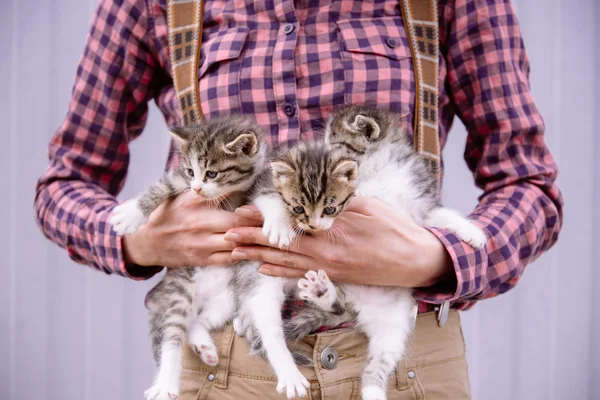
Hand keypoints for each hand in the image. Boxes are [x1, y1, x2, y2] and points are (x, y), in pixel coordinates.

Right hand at [122, 191, 261, 267]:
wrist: (144, 242)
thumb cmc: (167, 213)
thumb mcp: (181, 194)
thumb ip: (206, 190)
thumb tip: (235, 181)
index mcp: (195, 201)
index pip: (229, 196)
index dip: (250, 197)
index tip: (267, 198)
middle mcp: (199, 222)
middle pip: (239, 223)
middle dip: (258, 223)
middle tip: (276, 221)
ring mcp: (201, 243)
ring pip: (237, 243)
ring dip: (254, 240)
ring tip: (272, 236)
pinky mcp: (201, 259)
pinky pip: (229, 259)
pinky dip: (243, 254)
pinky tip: (255, 250)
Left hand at [225, 196, 453, 287]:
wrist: (417, 262)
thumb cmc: (397, 230)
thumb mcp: (369, 207)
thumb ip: (337, 203)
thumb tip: (311, 194)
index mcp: (333, 233)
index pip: (289, 224)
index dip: (263, 219)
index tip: (241, 213)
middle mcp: (326, 254)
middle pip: (281, 244)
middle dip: (251, 239)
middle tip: (226, 235)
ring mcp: (329, 268)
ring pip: (287, 261)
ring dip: (259, 257)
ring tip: (235, 253)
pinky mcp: (335, 276)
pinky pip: (302, 275)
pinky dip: (281, 273)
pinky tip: (264, 270)